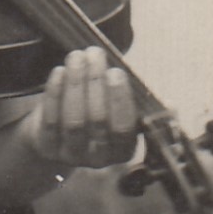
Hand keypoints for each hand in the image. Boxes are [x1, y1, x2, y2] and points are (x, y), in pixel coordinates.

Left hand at [29, 46, 138, 168]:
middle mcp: (98, 158)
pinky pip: (50, 120)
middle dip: (95, 83)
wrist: (58, 131)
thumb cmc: (100, 112)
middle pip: (97, 121)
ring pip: (73, 120)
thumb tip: (167, 102)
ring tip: (77, 57)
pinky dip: (54, 94)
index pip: (124, 128)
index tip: (116, 71)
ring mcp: (71, 156)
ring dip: (75, 84)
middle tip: (94, 54)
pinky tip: (60, 72)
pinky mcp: (47, 149)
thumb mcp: (121, 109)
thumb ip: (139, 102)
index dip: (119, 100)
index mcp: (123, 150)